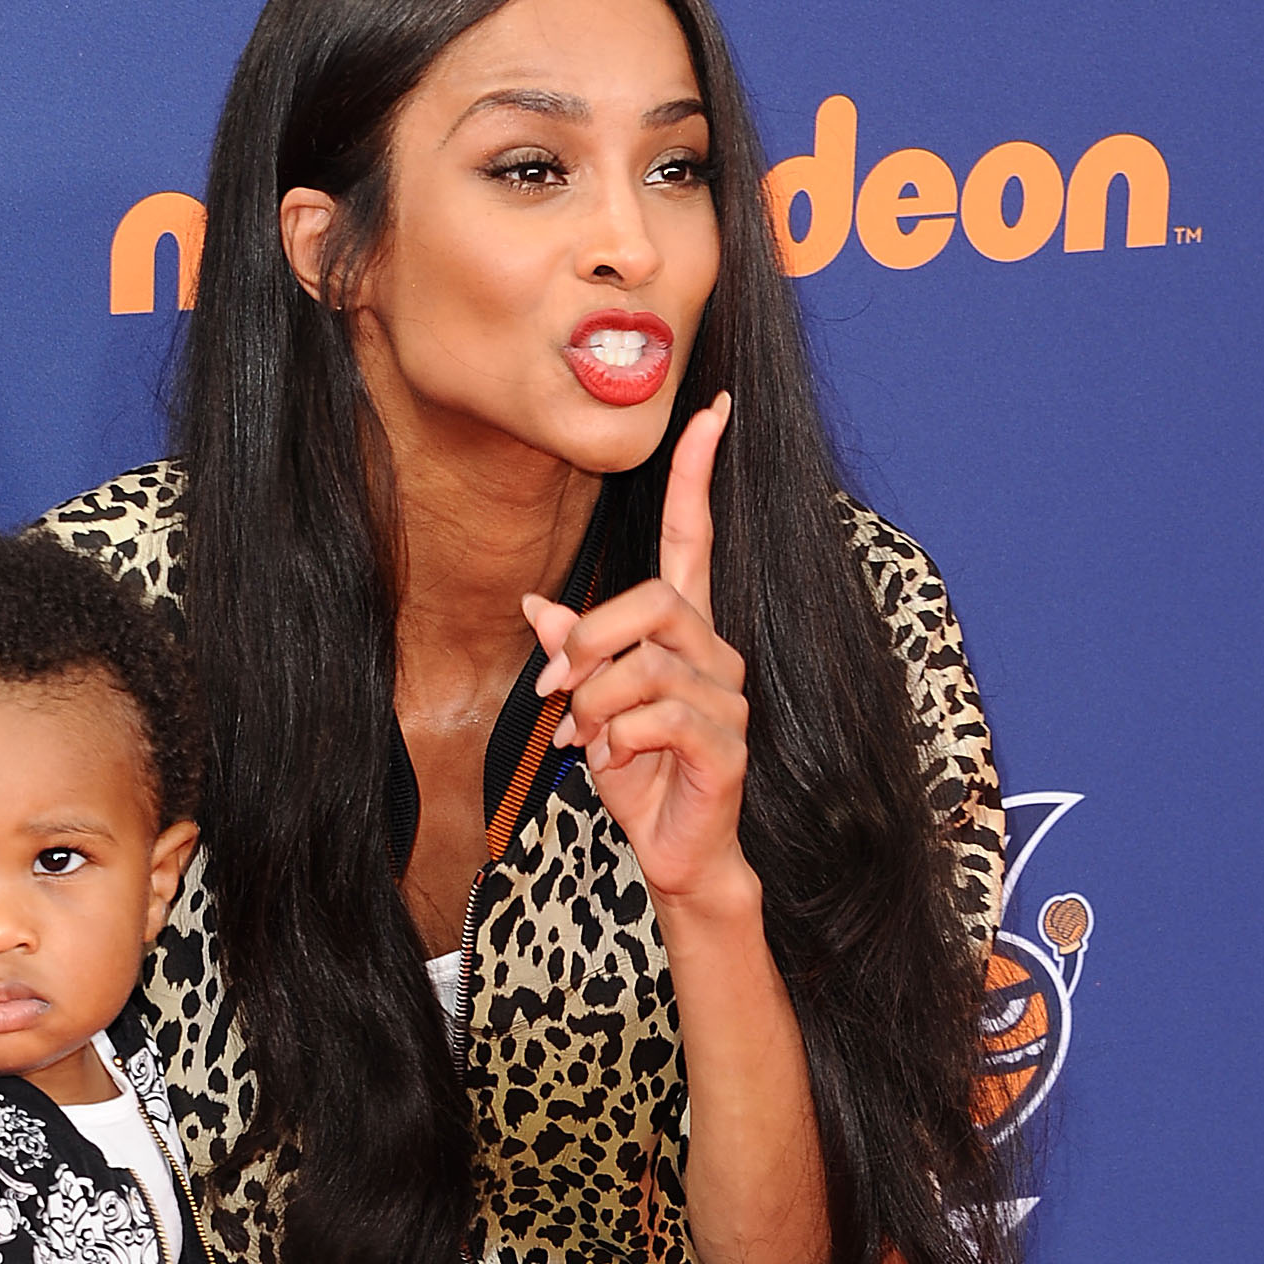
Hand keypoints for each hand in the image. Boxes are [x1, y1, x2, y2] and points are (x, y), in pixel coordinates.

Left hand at [521, 393, 754, 914]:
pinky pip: (655, 717)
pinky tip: (611, 760)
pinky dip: (616, 739)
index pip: (695, 536)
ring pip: (643, 665)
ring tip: (585, 738)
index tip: (708, 410)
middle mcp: (715, 653)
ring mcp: (728, 698)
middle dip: (589, 642)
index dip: (697, 474)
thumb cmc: (639, 776)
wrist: (677, 853)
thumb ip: (573, 653)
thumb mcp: (589, 708)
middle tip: (555, 690)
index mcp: (685, 631)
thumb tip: (535, 606)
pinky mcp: (726, 744)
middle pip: (654, 599)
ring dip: (594, 703)